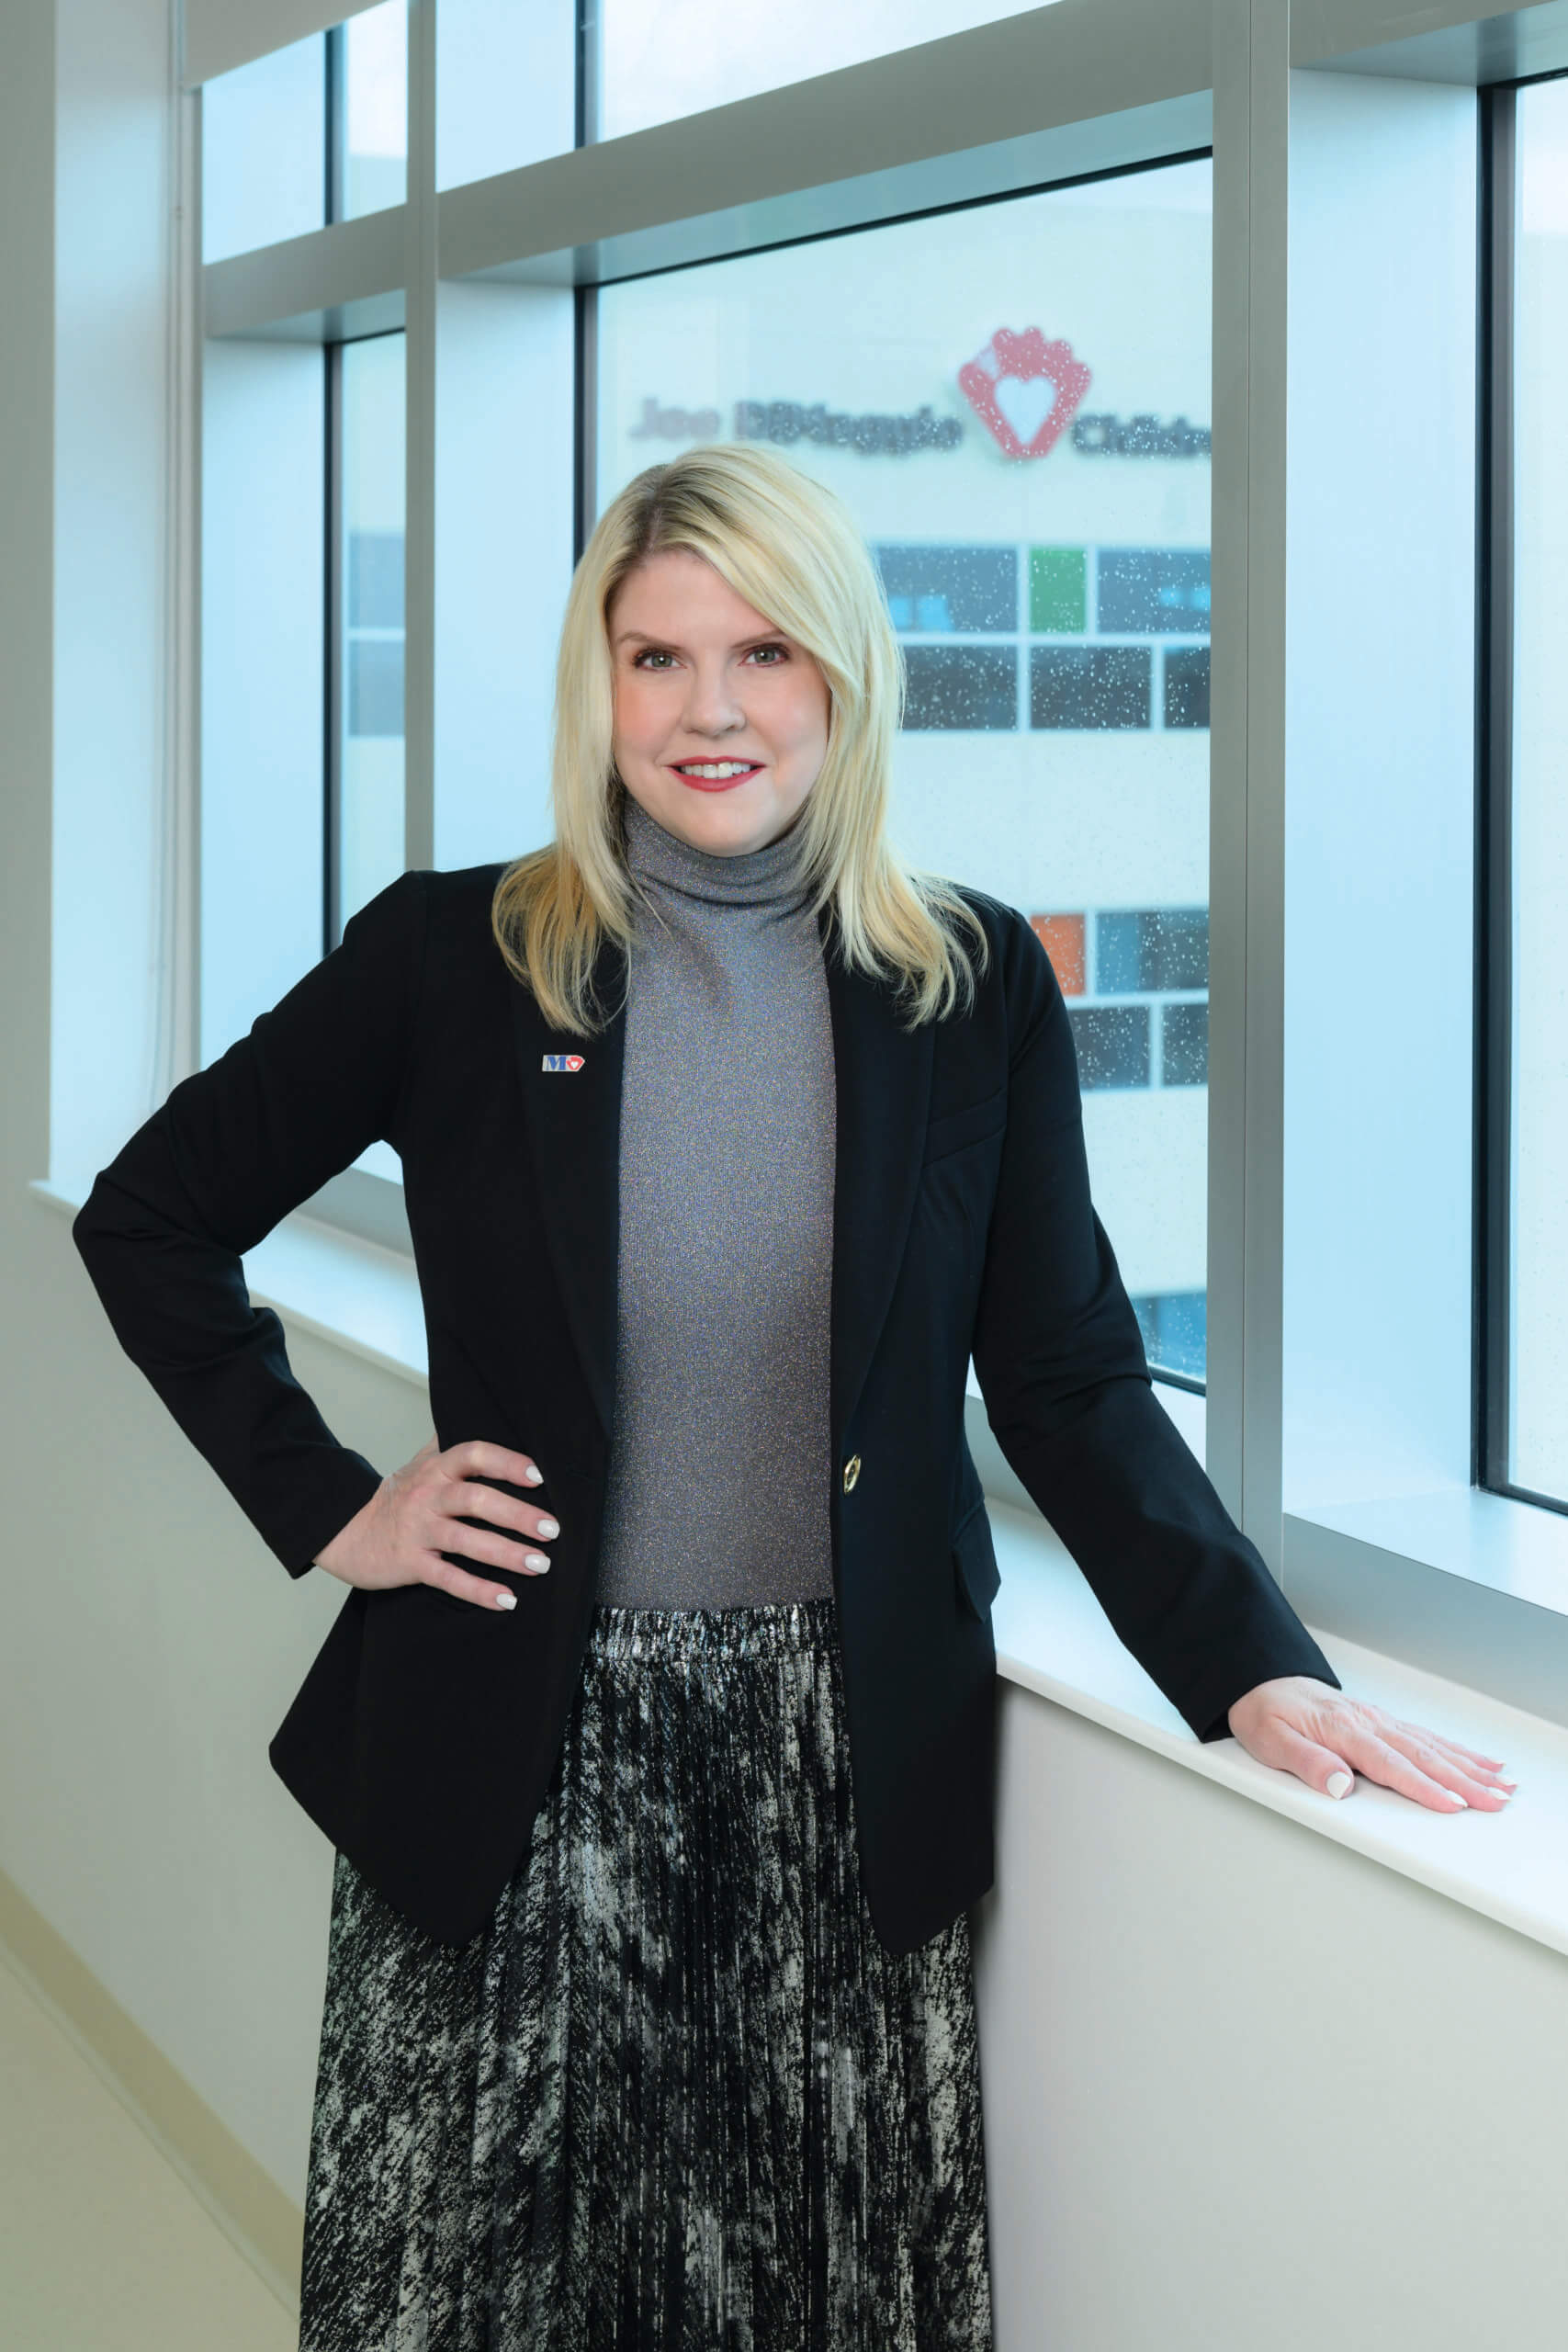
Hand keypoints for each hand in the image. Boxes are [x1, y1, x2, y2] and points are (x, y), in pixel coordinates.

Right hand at [313, 1436, 558, 1611]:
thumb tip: (480, 1413)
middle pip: (476, 1499)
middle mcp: (428, 1496)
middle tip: (552, 1529)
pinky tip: (507, 1599)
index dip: (506, 1462)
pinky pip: (449, 1578)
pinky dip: (479, 1590)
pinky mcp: (410, 1564)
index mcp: (435, 1469)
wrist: (345, 1533)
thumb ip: (447, 1444)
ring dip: (507, 1554)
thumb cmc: (394, 1498)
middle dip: (518, 1515)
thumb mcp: (418, 1465)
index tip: (538, 1477)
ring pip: (467, 1540)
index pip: (473, 1455)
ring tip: (540, 1564)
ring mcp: (418, 1531)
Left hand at [1226, 1676, 1517, 1812]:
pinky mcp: (1381, 1720)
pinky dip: (1456, 1750)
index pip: (1390, 1764)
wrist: (1260, 1680)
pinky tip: (1478, 1761)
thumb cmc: (1264, 1711)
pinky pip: (1425, 1736)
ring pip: (1431, 1746)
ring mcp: (1377, 1719)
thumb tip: (1340, 1785)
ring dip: (1468, 1767)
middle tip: (1496, 1801)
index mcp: (1342, 1729)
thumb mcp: (1270, 1740)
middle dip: (1464, 1781)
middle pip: (1422, 1756)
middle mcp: (1367, 1721)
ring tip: (1501, 1785)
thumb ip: (1307, 1762)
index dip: (1424, 1787)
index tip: (1453, 1805)